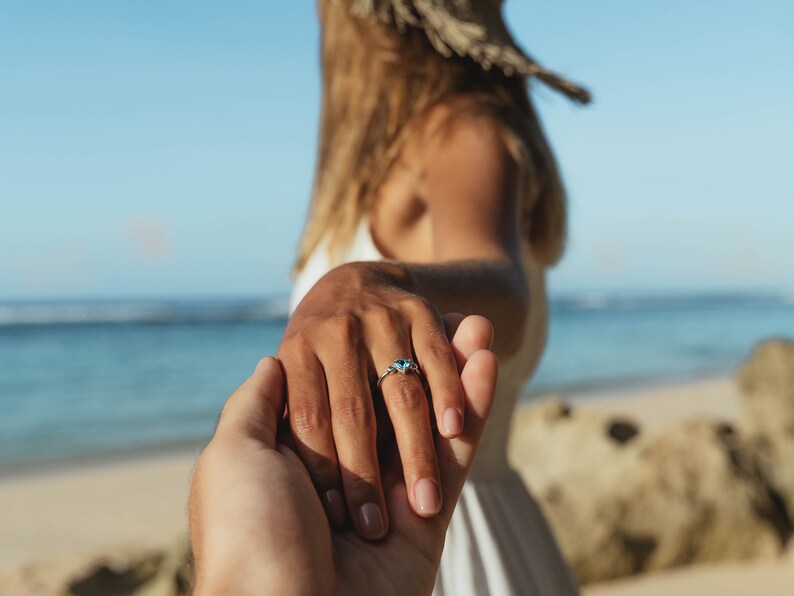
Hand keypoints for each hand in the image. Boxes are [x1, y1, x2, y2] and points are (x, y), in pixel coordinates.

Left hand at [189, 315, 497, 595]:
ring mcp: (390, 495)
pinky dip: (473, 407)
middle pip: (395, 401)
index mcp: (301, 457)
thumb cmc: (249, 529)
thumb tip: (271, 360)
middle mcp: (347, 471)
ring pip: (431, 421)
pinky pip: (456, 455)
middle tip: (452, 317)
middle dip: (423, 360)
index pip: (347, 387)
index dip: (372, 351)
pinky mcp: (429, 520)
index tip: (394, 314)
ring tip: (478, 325)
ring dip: (457, 373)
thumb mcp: (233, 455)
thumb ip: (258, 404)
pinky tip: (485, 360)